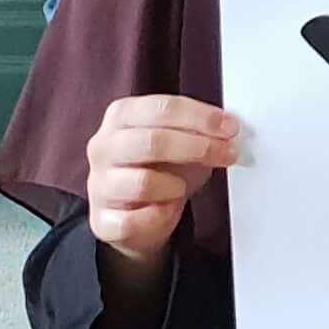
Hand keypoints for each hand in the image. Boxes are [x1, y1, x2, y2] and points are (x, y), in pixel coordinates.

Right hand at [83, 92, 238, 261]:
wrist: (133, 216)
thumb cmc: (159, 170)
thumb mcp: (180, 143)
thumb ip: (199, 131)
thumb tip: (228, 130)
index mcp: (122, 116)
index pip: (162, 108)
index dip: (200, 117)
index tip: (230, 127)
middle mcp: (104, 146)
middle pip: (152, 141)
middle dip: (197, 147)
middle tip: (227, 153)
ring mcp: (99, 184)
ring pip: (143, 183)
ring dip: (175, 186)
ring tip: (182, 187)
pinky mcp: (102, 220)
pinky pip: (133, 221)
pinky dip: (157, 218)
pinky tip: (165, 211)